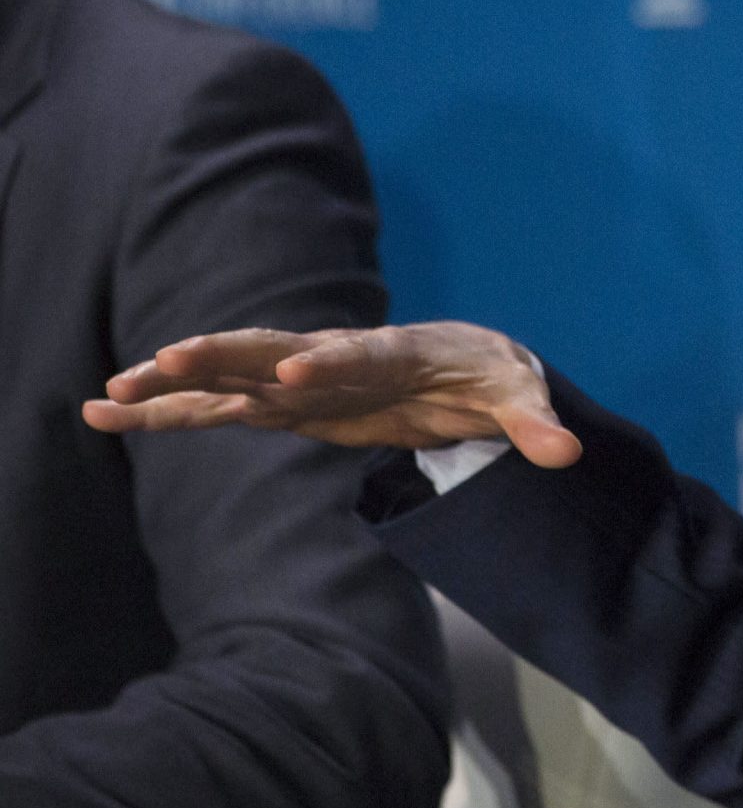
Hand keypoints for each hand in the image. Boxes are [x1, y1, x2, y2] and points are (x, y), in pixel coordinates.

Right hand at [82, 322, 581, 467]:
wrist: (472, 363)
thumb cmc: (494, 375)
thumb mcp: (521, 398)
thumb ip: (536, 425)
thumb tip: (568, 455)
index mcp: (395, 353)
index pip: (358, 357)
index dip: (329, 365)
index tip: (295, 374)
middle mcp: (339, 358)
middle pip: (274, 354)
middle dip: (223, 357)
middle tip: (166, 362)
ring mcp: (308, 380)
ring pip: (233, 378)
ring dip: (176, 386)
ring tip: (110, 396)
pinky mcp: (290, 405)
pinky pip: (224, 408)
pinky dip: (173, 412)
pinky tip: (116, 417)